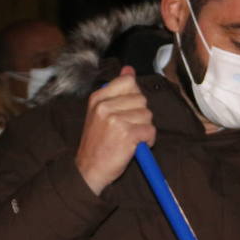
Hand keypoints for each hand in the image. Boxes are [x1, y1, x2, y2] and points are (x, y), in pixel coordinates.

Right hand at [75, 66, 155, 195]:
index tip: (127, 109)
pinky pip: (150, 130)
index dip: (134, 96)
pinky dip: (148, 140)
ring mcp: (116, 120)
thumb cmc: (97, 143)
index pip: (128, 81)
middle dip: (140, 115)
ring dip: (144, 128)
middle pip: (141, 99)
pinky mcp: (127, 134)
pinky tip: (135, 146)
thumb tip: (128, 69)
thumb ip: (116, 91)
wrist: (89, 170)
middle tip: (127, 129)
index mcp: (98, 99)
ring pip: (147, 115)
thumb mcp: (100, 113)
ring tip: (130, 138)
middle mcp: (105, 106)